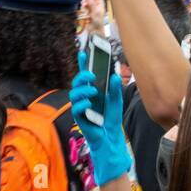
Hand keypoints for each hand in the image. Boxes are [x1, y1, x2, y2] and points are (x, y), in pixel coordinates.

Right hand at [69, 50, 131, 186]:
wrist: (110, 138)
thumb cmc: (111, 119)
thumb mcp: (116, 101)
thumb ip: (115, 89)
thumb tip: (115, 75)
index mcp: (93, 91)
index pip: (86, 75)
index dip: (83, 64)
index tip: (83, 52)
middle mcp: (85, 98)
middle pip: (77, 83)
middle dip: (82, 76)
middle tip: (92, 75)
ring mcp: (81, 107)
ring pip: (74, 94)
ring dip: (82, 90)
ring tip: (93, 91)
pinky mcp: (79, 118)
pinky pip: (75, 109)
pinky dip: (82, 104)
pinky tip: (89, 104)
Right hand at [78, 0, 105, 34]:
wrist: (94, 30)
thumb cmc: (98, 21)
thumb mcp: (96, 12)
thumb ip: (91, 4)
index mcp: (100, 2)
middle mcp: (94, 3)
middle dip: (86, 1)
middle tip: (86, 6)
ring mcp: (89, 7)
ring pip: (83, 3)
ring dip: (84, 8)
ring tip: (88, 15)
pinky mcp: (85, 11)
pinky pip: (81, 8)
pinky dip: (82, 12)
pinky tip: (86, 16)